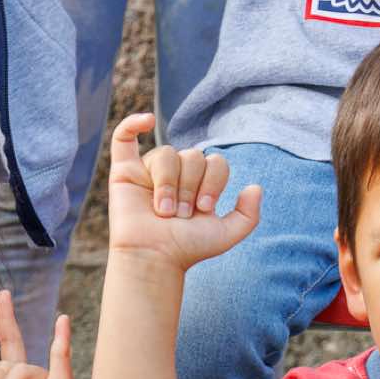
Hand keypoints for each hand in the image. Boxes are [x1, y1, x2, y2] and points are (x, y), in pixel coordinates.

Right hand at [106, 113, 259, 270]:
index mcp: (200, 183)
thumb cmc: (186, 248)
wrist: (154, 258)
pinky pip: (125, 137)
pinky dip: (133, 124)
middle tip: (181, 215)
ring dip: (169, 183)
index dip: (213, 182)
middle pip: (193, 156)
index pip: (216, 162)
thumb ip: (248, 215)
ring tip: (164, 210)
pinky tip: (147, 120)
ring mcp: (150, 170)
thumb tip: (255, 186)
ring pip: (167, 153)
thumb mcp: (226, 235)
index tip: (204, 208)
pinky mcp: (124, 171)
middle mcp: (177, 174)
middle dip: (190, 186)